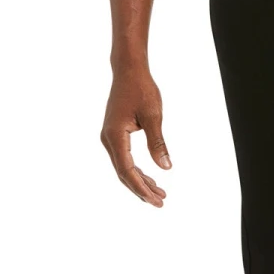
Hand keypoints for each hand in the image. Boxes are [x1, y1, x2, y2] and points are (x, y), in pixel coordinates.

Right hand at [101, 67, 171, 204]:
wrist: (128, 71)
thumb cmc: (141, 89)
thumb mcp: (154, 116)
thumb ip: (158, 143)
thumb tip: (166, 167)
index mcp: (115, 136)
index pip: (127, 170)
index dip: (141, 187)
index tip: (156, 199)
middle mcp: (108, 139)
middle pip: (124, 173)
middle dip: (141, 189)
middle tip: (160, 202)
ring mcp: (109, 137)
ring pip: (124, 167)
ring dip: (140, 181)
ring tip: (159, 192)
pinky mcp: (114, 135)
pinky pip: (124, 158)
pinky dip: (136, 170)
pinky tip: (149, 177)